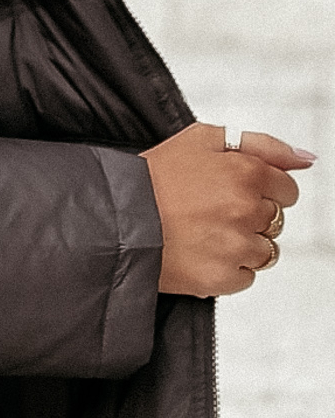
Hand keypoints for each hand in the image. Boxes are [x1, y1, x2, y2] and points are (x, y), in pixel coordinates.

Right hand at [141, 123, 314, 295]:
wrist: (111, 216)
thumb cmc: (151, 176)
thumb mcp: (202, 139)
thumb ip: (262, 145)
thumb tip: (307, 160)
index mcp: (246, 173)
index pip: (286, 190)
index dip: (260, 191)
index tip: (232, 193)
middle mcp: (246, 210)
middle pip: (275, 222)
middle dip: (250, 217)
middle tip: (210, 213)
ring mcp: (235, 246)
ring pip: (265, 252)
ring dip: (241, 246)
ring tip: (203, 235)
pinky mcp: (220, 277)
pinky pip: (245, 279)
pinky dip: (226, 270)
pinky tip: (199, 254)